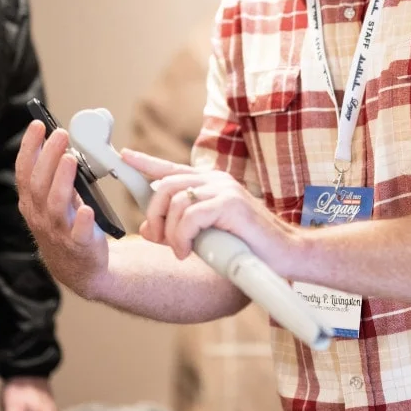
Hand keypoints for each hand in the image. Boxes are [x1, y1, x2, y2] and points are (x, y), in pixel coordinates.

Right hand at [15, 121, 108, 298]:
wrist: (78, 268)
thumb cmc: (67, 226)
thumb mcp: (54, 200)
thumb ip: (55, 177)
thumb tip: (62, 144)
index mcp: (31, 202)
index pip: (24, 171)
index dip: (29, 147)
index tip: (38, 125)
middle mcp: (40, 215)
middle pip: (39, 183)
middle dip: (48, 156)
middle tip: (60, 134)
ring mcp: (58, 231)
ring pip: (55, 203)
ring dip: (62, 180)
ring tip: (70, 159)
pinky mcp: (79, 245)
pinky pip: (78, 233)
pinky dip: (82, 221)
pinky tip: (87, 209)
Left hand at [120, 149, 300, 273]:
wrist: (285, 254)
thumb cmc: (249, 247)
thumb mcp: (206, 236)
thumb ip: (178, 229)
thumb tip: (147, 230)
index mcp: (211, 184)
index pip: (172, 168)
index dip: (146, 162)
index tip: (125, 156)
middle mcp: (216, 180)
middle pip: (165, 185)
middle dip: (154, 214)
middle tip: (157, 238)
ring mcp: (224, 189)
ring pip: (174, 201)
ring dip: (169, 232)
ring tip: (180, 250)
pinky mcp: (230, 204)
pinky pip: (189, 217)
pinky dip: (181, 238)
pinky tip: (188, 252)